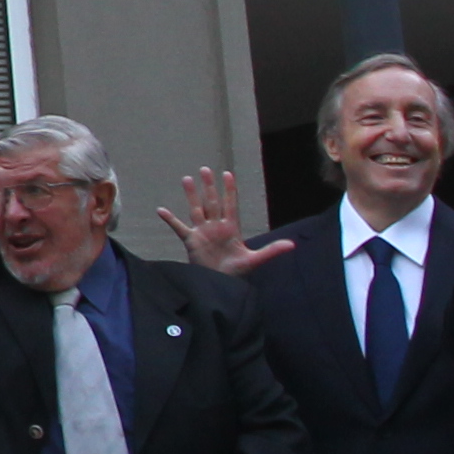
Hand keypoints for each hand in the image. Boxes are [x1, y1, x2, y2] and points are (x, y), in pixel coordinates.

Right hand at [152, 167, 287, 276]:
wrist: (220, 284)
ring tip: (186, 179)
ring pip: (196, 209)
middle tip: (205, 169)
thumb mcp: (255, 260)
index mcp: (231, 228)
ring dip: (191, 195)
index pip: (230, 204)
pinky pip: (179, 228)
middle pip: (212, 202)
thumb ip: (272, 250)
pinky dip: (170, 220)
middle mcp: (216, 226)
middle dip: (209, 186)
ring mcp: (203, 232)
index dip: (229, 190)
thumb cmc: (237, 272)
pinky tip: (161, 210)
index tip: (227, 174)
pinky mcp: (191, 241)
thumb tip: (292, 244)